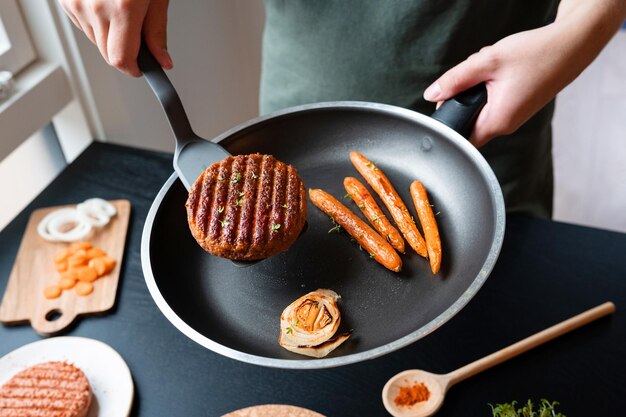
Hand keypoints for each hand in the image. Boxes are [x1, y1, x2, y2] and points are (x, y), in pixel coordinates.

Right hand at [59, 0, 171, 76]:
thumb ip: (156, 30)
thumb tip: (161, 59)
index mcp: (123, 8)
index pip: (121, 59)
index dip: (133, 69)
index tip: (142, 68)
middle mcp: (95, 7)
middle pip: (107, 53)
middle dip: (125, 50)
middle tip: (137, 31)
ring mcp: (75, 2)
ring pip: (94, 39)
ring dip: (110, 34)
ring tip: (121, 7)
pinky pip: (81, 23)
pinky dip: (95, 20)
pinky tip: (105, 1)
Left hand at [424, 0, 625, 146]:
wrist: (570, 47)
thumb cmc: (536, 53)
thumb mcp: (487, 61)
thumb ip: (455, 79)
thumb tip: (432, 94)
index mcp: (498, 121)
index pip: (460, 139)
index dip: (447, 124)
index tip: (443, 106)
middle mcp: (506, 125)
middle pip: (467, 123)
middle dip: (460, 101)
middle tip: (468, 80)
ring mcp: (513, 118)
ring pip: (479, 111)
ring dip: (475, 92)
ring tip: (489, 73)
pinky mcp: (517, 109)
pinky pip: (492, 105)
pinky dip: (488, 89)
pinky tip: (498, 73)